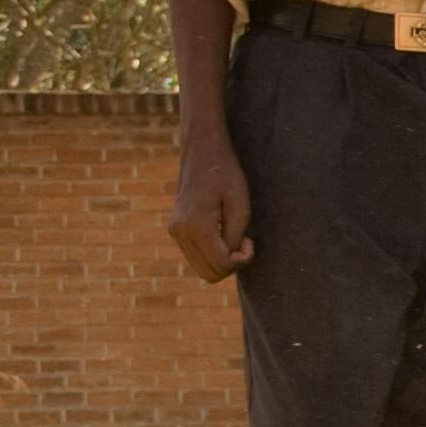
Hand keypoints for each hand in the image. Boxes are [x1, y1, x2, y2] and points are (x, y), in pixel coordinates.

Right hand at [168, 138, 254, 281]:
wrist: (202, 152)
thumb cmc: (226, 174)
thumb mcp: (239, 205)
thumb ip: (234, 237)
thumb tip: (230, 260)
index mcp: (195, 225)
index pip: (221, 265)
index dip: (242, 260)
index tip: (250, 240)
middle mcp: (179, 231)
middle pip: (209, 274)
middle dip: (232, 264)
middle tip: (244, 240)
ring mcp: (174, 231)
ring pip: (202, 269)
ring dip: (222, 260)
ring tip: (234, 236)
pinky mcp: (175, 230)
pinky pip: (197, 256)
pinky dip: (213, 254)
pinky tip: (223, 234)